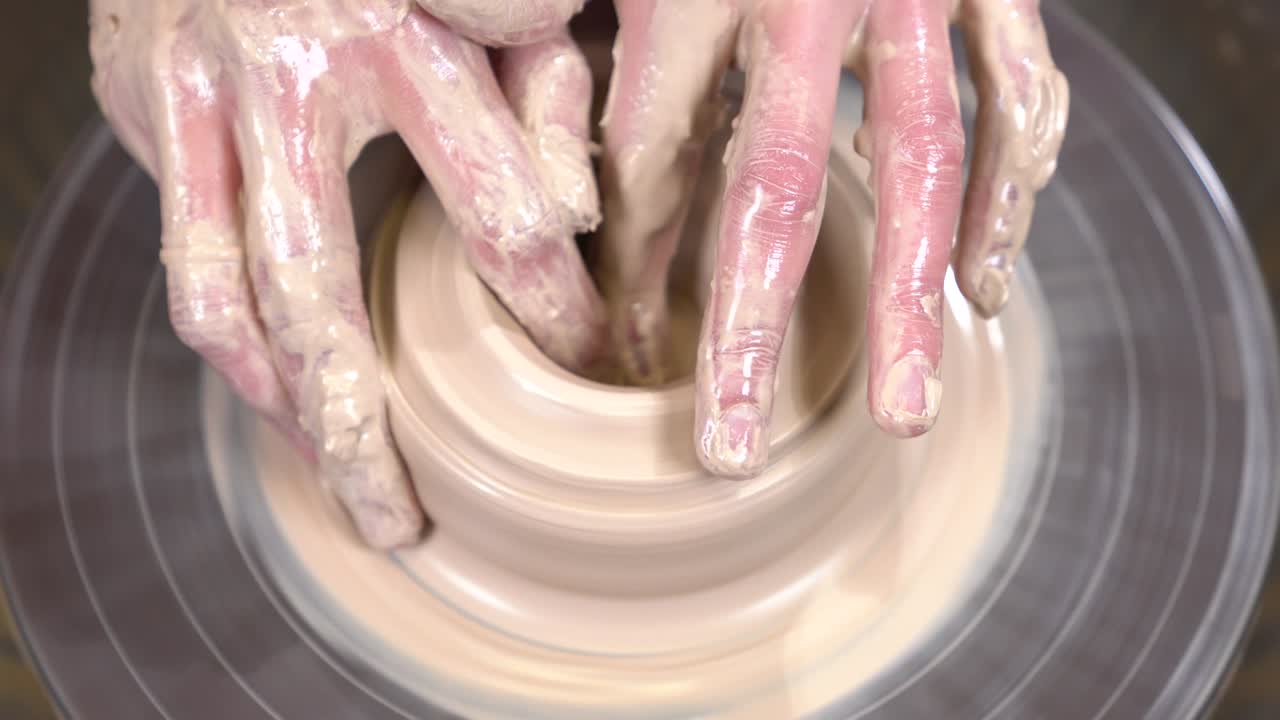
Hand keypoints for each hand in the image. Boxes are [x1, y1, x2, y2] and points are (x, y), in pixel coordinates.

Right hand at [89, 0, 607, 546]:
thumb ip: (543, 92)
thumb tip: (575, 217)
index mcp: (402, 38)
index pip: (500, 217)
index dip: (553, 313)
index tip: (588, 371)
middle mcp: (286, 75)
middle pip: (318, 298)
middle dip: (361, 430)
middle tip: (403, 520)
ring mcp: (198, 96)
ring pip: (222, 301)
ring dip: (277, 413)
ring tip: (335, 487)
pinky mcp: (145, 108)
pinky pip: (186, 259)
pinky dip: (231, 346)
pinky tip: (279, 397)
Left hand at [598, 0, 1067, 474]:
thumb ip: (635, 76)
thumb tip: (610, 226)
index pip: (656, 149)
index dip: (639, 262)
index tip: (626, 358)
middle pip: (777, 182)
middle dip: (753, 325)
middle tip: (732, 443)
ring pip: (922, 162)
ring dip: (910, 296)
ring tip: (900, 410)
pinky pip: (1019, 102)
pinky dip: (1009, 199)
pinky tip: (985, 284)